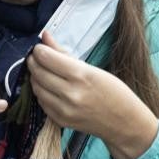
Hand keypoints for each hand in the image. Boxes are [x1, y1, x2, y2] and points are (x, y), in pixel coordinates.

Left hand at [27, 31, 158, 158]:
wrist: (124, 123)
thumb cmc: (114, 92)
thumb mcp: (93, 68)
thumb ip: (64, 53)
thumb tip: (45, 36)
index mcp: (80, 75)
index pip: (46, 58)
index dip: (39, 50)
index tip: (40, 47)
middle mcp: (70, 93)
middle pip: (38, 72)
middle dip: (34, 61)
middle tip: (38, 57)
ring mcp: (64, 110)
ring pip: (36, 87)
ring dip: (36, 77)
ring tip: (43, 71)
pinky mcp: (61, 121)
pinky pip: (41, 102)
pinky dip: (42, 92)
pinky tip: (49, 87)